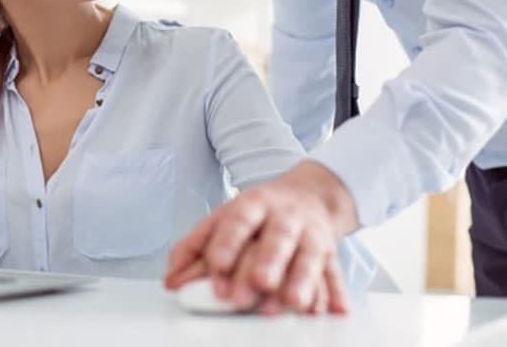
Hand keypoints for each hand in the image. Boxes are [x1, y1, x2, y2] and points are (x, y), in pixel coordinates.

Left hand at [164, 161, 358, 314]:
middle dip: (266, 263)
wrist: (310, 194)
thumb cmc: (259, 214)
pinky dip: (335, 294)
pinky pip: (334, 275)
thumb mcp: (225, 218)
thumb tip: (172, 280)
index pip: (239, 220)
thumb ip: (195, 247)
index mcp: (254, 205)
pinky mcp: (331, 256)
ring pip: (308, 257)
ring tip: (292, 303)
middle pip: (277, 238)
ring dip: (301, 281)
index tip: (217, 267)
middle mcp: (285, 218)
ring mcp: (311, 235)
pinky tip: (333, 311)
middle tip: (253, 288)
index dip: (228, 244)